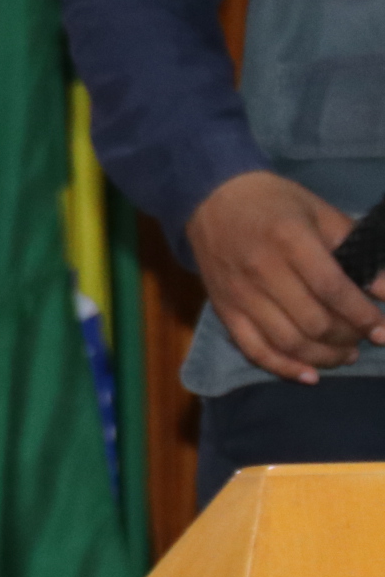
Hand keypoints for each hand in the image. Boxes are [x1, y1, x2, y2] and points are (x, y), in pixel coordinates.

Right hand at [185, 171, 384, 381]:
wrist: (210, 200)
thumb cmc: (273, 203)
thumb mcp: (318, 211)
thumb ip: (353, 246)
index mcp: (289, 240)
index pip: (331, 288)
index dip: (362, 314)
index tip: (384, 330)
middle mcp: (262, 272)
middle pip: (312, 321)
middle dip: (347, 337)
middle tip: (365, 338)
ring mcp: (240, 295)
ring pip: (287, 342)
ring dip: (323, 356)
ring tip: (345, 355)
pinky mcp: (225, 311)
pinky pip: (254, 349)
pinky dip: (283, 368)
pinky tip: (309, 375)